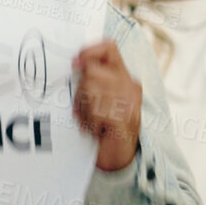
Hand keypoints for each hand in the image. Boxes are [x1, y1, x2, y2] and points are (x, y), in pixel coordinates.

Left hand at [73, 41, 141, 171]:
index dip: (89, 51)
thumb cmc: (104, 126)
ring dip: (85, 108)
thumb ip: (91, 79)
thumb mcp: (98, 97)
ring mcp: (129, 103)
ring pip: (91, 90)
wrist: (118, 157)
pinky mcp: (124, 120)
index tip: (75, 63)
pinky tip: (95, 128)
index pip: (109, 48)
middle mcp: (130, 87)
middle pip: (93, 71)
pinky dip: (90, 121)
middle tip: (86, 106)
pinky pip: (96, 111)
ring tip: (92, 119)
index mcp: (124, 77)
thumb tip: (75, 64)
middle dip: (82, 90)